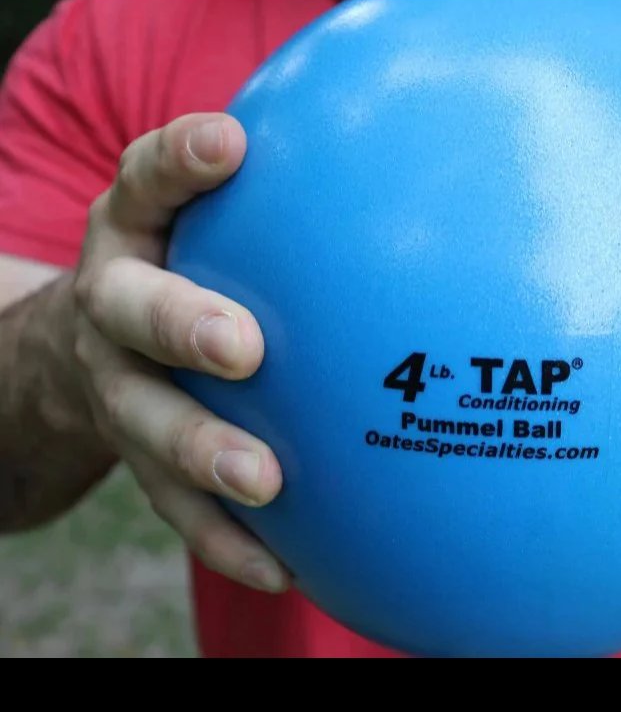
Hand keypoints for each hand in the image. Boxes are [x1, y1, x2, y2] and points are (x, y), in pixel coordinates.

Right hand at [72, 115, 287, 591]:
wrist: (100, 347)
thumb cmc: (195, 269)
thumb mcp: (219, 222)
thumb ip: (290, 204)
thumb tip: (429, 185)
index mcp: (137, 229)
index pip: (147, 180)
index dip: (179, 160)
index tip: (230, 144)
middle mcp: (114, 301)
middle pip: (132, 308)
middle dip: (181, 324)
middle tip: (242, 347)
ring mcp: (117, 384)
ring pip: (144, 418)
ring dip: (200, 449)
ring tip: (262, 478)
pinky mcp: (134, 456)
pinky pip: (174, 505)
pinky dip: (225, 537)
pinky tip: (282, 567)